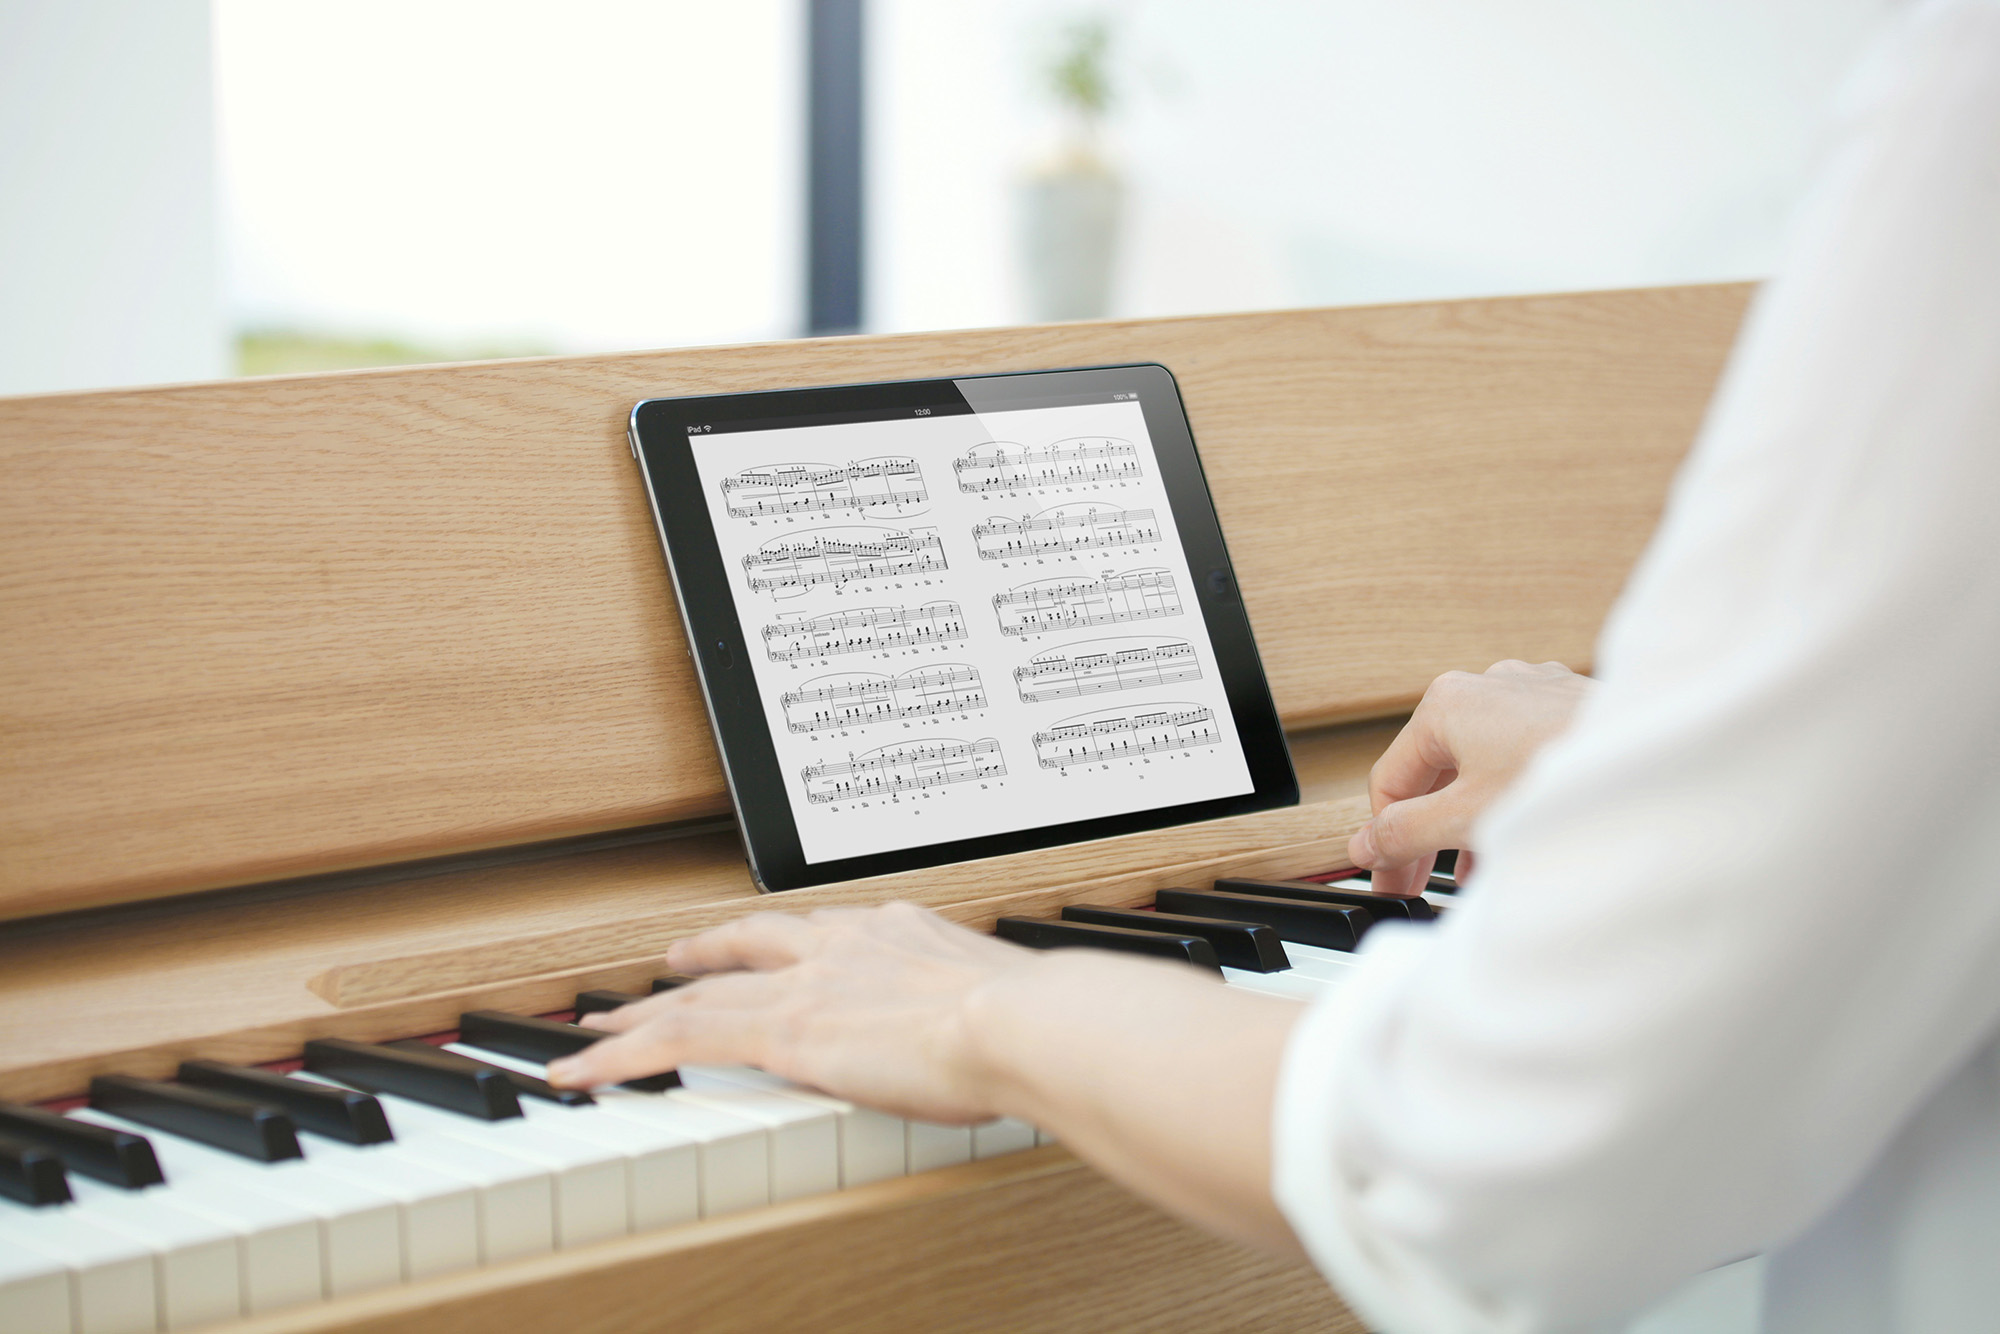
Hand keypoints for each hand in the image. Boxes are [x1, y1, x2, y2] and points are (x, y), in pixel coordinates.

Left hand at [545, 902, 1041, 1121]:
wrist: (1019, 1021)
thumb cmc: (1028, 1022)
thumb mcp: (996, 996)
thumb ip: (971, 1004)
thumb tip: (988, 1029)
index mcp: (891, 929)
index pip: (812, 931)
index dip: (773, 942)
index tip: (758, 950)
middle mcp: (838, 944)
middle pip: (743, 948)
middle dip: (698, 958)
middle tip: (663, 967)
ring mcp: (803, 985)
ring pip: (696, 992)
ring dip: (641, 1010)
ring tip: (599, 1024)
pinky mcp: (780, 1031)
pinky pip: (677, 1040)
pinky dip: (621, 1055)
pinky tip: (586, 1068)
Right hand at [1350, 659, 1595, 895]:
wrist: (1666, 758)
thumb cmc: (1570, 774)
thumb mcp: (1468, 818)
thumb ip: (1406, 834)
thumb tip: (1367, 846)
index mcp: (1446, 702)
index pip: (1391, 781)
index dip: (1383, 840)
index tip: (1388, 878)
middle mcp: (1486, 686)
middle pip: (1435, 773)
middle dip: (1427, 835)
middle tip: (1419, 884)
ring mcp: (1531, 693)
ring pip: (1480, 766)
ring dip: (1470, 821)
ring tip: (1478, 872)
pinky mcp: (1569, 707)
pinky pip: (1520, 757)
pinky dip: (1510, 798)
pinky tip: (1522, 835)